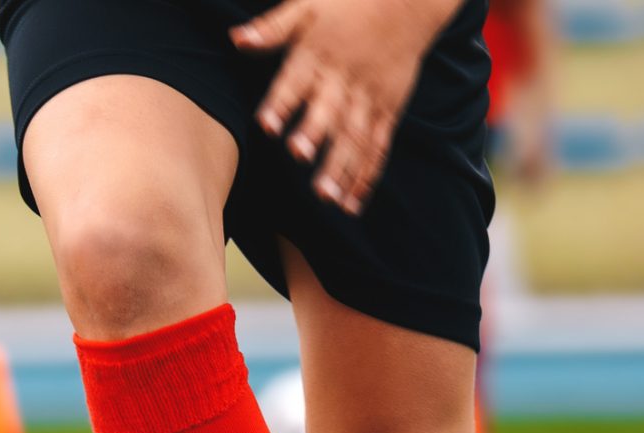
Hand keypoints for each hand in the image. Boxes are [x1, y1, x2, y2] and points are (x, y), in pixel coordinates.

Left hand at [232, 0, 459, 213]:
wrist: (408, 2)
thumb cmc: (347, 4)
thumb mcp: (306, 6)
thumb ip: (271, 27)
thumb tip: (236, 38)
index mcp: (317, 56)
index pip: (296, 81)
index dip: (281, 102)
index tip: (266, 125)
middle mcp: (343, 80)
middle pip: (330, 111)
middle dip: (316, 134)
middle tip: (300, 157)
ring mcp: (369, 98)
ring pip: (355, 136)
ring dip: (341, 167)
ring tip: (327, 198)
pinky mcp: (388, 112)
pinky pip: (379, 146)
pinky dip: (367, 175)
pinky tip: (353, 202)